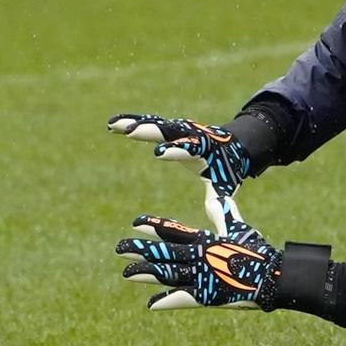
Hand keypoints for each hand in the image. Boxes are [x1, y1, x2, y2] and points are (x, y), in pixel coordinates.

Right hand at [106, 112, 254, 197]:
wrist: (233, 145)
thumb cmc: (226, 172)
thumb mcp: (224, 188)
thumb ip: (218, 202)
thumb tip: (215, 223)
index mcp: (205, 151)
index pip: (190, 149)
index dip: (175, 151)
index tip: (158, 154)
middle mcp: (192, 134)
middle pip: (169, 131)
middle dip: (151, 131)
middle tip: (131, 131)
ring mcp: (180, 128)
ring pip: (155, 124)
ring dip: (135, 124)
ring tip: (113, 125)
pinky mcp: (170, 128)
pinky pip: (148, 123)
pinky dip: (131, 122)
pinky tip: (112, 124)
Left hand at [116, 201, 278, 310]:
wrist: (275, 277)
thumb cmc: (259, 252)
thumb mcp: (239, 230)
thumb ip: (225, 216)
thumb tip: (219, 197)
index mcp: (206, 240)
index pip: (175, 231)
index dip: (155, 226)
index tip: (136, 222)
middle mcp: (201, 256)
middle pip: (165, 252)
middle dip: (141, 250)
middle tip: (120, 248)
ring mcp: (204, 276)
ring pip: (168, 273)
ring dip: (147, 273)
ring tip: (127, 274)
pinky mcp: (210, 295)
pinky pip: (184, 298)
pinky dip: (168, 301)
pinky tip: (152, 305)